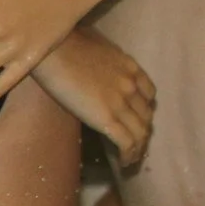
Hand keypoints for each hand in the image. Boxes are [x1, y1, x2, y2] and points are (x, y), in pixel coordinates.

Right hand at [36, 29, 157, 166]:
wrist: (55, 47)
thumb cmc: (65, 42)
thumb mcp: (94, 47)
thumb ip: (101, 60)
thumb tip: (90, 64)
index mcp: (129, 67)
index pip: (148, 94)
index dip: (145, 109)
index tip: (138, 119)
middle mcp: (132, 85)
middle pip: (146, 115)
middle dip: (143, 131)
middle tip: (136, 144)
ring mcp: (121, 102)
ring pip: (141, 131)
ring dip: (138, 147)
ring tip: (132, 159)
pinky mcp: (107, 117)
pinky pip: (127, 141)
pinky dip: (129, 154)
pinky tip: (125, 163)